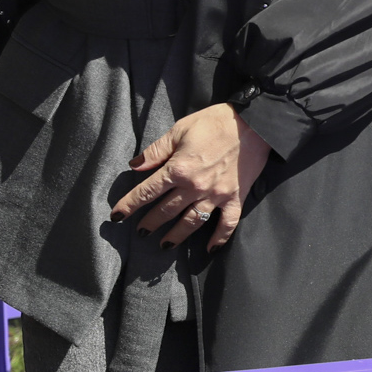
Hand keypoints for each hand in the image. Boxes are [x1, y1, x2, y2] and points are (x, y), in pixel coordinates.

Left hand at [110, 103, 273, 250]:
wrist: (255, 124)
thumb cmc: (215, 122)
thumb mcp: (180, 129)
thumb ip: (156, 150)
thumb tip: (135, 166)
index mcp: (178, 169)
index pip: (146, 191)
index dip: (129, 204)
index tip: (117, 216)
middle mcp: (194, 187)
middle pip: (166, 210)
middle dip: (150, 223)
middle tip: (141, 232)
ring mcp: (216, 195)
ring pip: (191, 222)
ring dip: (176, 235)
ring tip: (164, 244)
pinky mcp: (236, 198)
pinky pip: (227, 223)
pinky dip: (219, 238)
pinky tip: (209, 249)